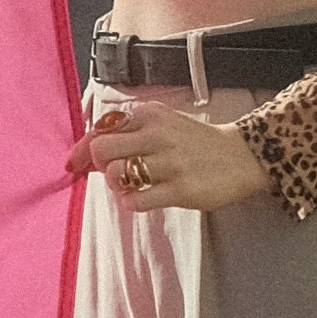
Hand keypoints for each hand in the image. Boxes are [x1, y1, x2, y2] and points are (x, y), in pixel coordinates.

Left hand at [68, 101, 272, 213]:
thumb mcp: (162, 123)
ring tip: (132, 185)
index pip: (101, 130)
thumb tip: (87, 152)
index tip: (74, 164)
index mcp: (150, 115)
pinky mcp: (181, 189)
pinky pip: (137, 200)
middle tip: (115, 173)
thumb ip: (128, 131)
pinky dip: (131, 202)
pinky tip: (141, 199)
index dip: (82, 150)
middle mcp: (158, 135)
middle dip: (100, 166)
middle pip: (102, 151)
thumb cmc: (194, 142)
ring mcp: (170, 163)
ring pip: (118, 175)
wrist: (242, 156)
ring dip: (117, 185)